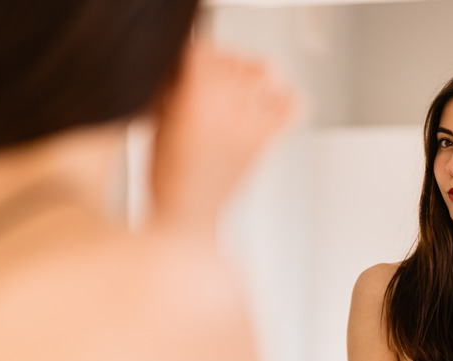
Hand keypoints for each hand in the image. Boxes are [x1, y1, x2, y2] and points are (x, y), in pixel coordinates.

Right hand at [151, 39, 296, 232]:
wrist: (188, 216)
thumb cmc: (168, 177)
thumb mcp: (159, 123)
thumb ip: (175, 89)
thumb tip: (188, 67)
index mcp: (194, 102)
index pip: (203, 52)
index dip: (196, 55)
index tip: (193, 61)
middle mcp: (226, 110)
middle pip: (234, 61)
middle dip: (222, 63)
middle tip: (212, 76)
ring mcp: (250, 125)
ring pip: (268, 73)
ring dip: (254, 75)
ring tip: (242, 85)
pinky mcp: (266, 142)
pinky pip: (293, 106)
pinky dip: (286, 100)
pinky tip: (268, 105)